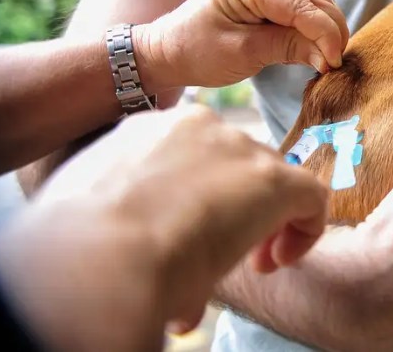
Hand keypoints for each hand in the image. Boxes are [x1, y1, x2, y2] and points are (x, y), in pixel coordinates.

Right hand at [0, 104, 328, 351]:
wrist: (99, 254)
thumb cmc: (81, 246)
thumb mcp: (98, 215)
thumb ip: (135, 217)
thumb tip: (157, 248)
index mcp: (148, 130)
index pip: (195, 154)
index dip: (203, 196)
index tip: (190, 234)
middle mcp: (198, 127)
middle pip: (238, 165)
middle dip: (237, 210)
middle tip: (221, 254)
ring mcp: (239, 148)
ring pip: (272, 181)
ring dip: (267, 224)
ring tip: (251, 264)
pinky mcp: (275, 179)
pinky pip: (311, 198)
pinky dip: (304, 231)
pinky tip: (275, 263)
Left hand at [136, 0, 349, 90]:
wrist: (168, 50)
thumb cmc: (196, 51)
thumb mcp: (242, 53)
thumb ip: (287, 48)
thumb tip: (329, 58)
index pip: (298, 4)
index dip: (323, 32)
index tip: (335, 61)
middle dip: (331, 29)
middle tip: (337, 63)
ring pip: (314, 0)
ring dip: (328, 27)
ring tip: (331, 58)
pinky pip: (304, 6)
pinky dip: (317, 26)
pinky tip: (320, 47)